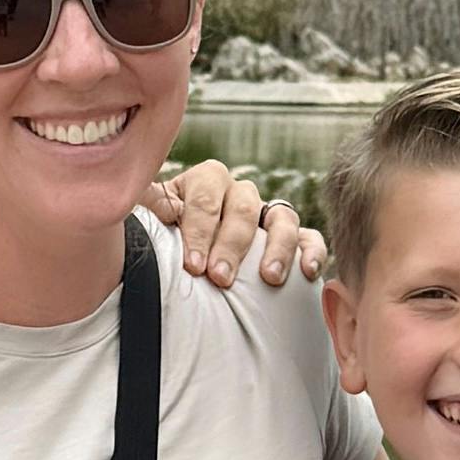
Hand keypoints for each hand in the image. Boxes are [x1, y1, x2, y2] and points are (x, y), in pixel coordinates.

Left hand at [145, 154, 320, 291]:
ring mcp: (266, 214)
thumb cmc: (166, 239)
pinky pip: (308, 237)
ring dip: (276, 247)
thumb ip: (148, 206)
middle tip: (220, 278)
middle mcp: (238, 193)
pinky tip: (308, 273)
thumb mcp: (151, 220)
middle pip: (242, 208)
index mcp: (204, 181)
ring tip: (269, 278)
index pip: (205, 197)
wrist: (185, 262)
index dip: (199, 231)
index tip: (192, 265)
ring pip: (281, 218)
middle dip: (231, 245)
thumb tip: (154, 204)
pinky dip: (311, 252)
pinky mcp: (290, 237)